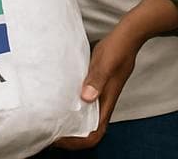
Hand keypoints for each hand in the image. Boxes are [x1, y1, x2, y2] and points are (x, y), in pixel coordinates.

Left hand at [52, 0, 177, 148]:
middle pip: (87, 130)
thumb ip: (97, 80)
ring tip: (50, 120)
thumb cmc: (118, 48)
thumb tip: (86, 98)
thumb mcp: (106, 63)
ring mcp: (99, 94)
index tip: (60, 137)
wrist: (128, 35)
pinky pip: (81, 103)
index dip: (78, 141)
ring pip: (83, 118)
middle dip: (69, 136)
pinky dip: (70, 107)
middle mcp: (102, 102)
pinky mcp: (94, 85)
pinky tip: (58, 100)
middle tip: (49, 133)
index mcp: (106, 102)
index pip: (95, 134)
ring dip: (69, 122)